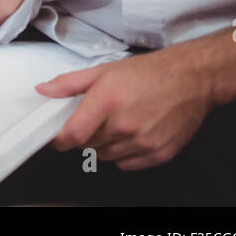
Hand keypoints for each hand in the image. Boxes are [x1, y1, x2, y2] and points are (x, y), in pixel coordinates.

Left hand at [40, 47, 214, 169]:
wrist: (191, 79)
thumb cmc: (148, 73)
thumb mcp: (103, 71)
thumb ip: (69, 83)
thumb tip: (43, 90)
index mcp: (106, 102)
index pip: (73, 135)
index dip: (60, 139)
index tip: (58, 137)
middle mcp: (124, 126)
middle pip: (88, 145)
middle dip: (85, 135)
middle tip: (95, 119)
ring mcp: (143, 142)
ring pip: (106, 156)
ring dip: (104, 145)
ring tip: (116, 124)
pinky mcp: (159, 154)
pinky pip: (127, 164)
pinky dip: (123, 154)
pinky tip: (131, 135)